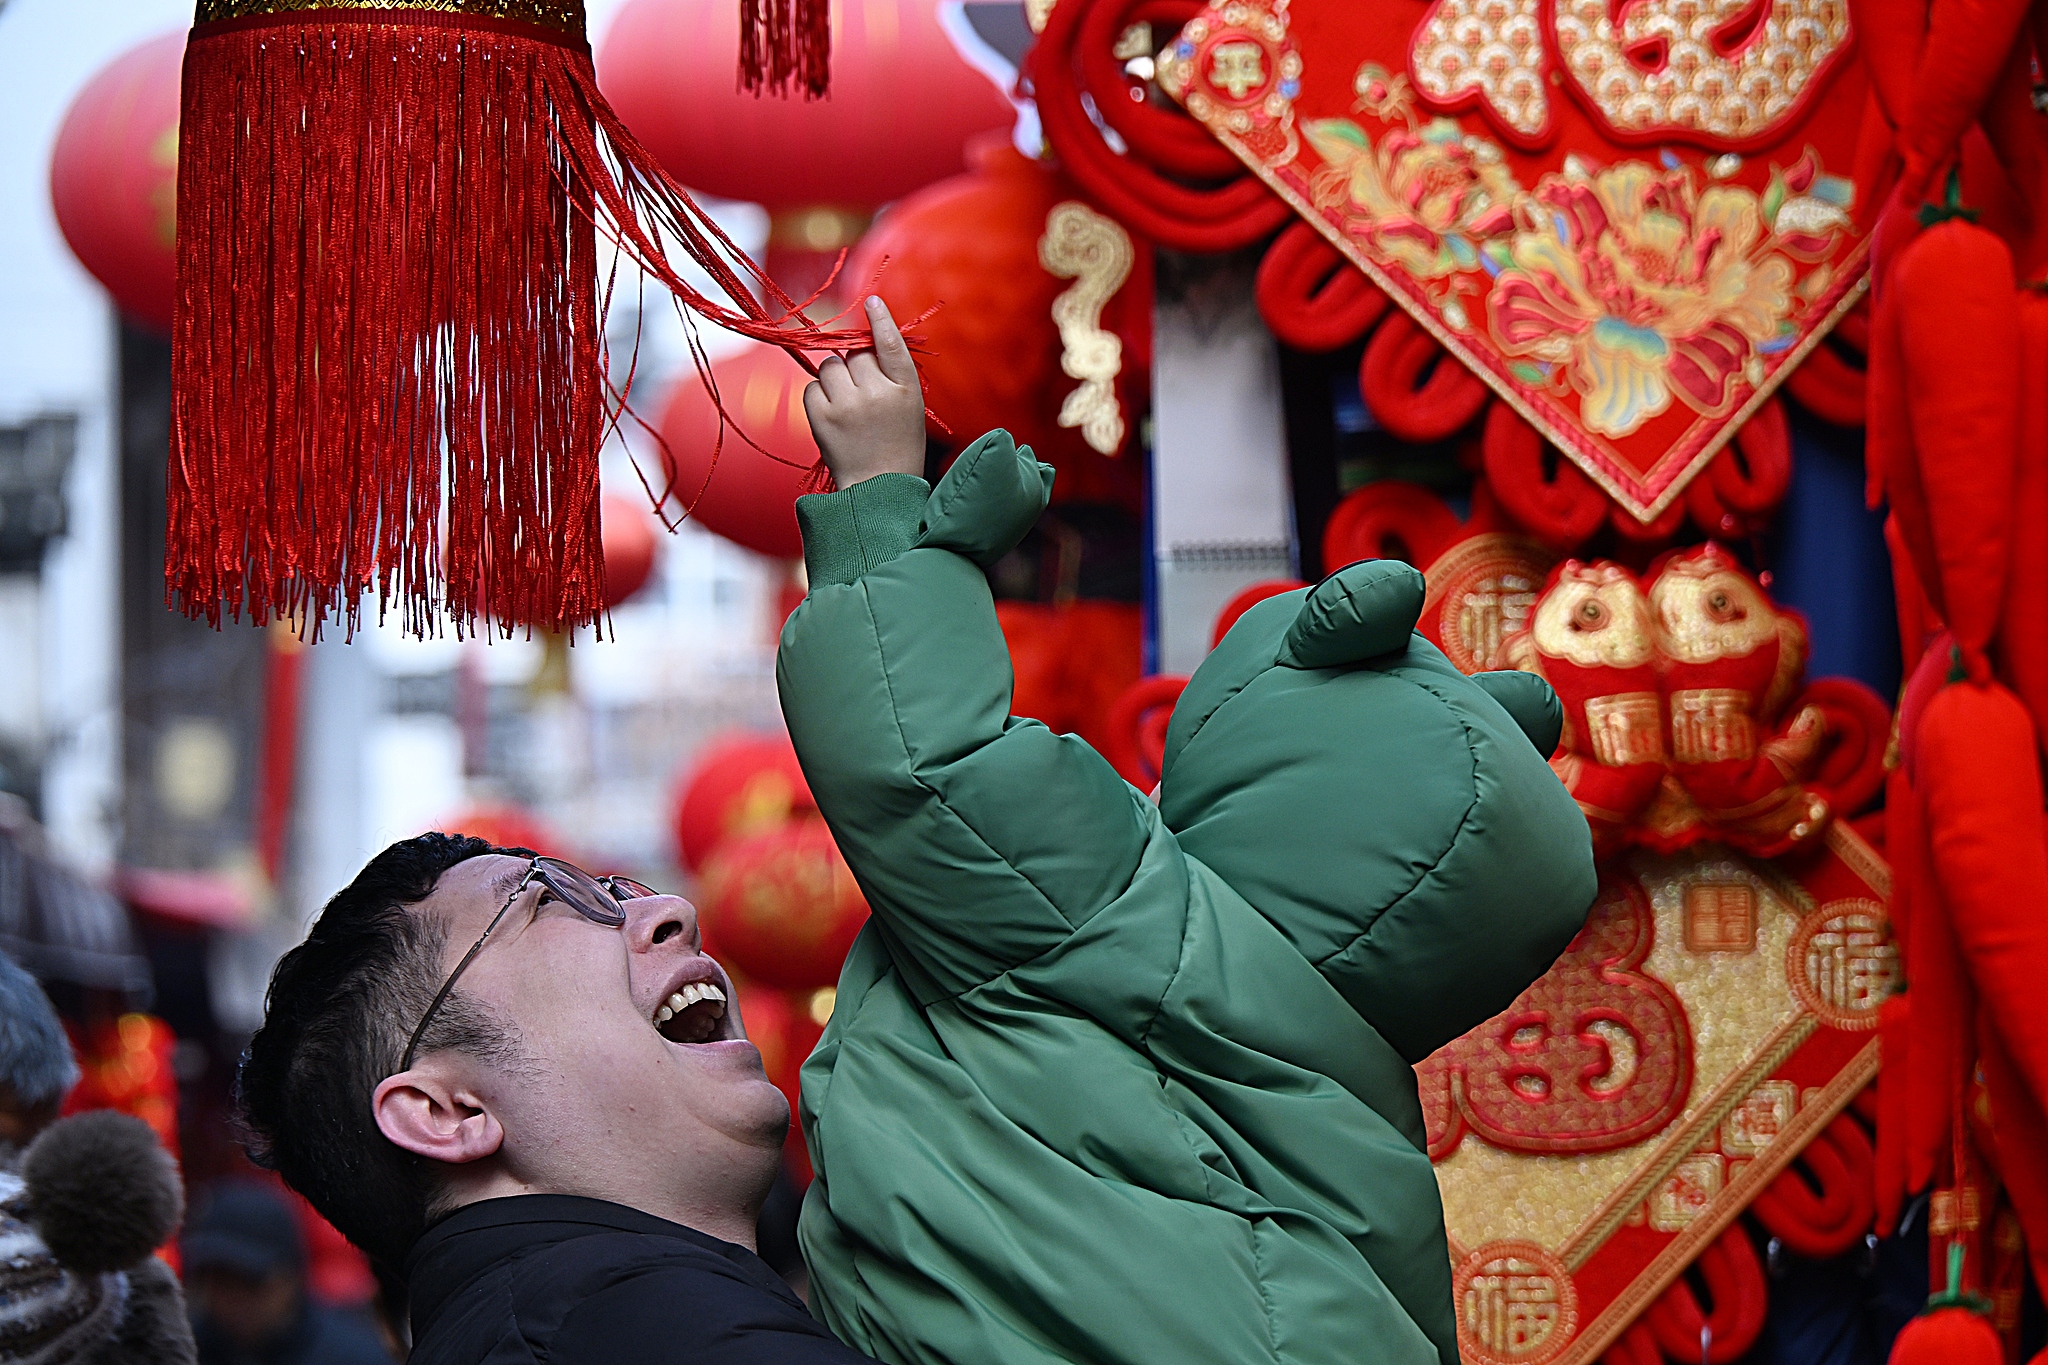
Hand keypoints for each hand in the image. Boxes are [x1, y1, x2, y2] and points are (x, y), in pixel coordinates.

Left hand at [803, 296, 926, 488]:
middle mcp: (877, 393)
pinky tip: (833, 415)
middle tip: (864, 395)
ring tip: (848, 406)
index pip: (891, 344)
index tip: (873, 302)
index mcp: (905, 389)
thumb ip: (891, 372)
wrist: (879, 489)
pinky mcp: (822, 418)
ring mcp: (847, 405)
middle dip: (855, 366)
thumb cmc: (896, 443)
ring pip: (831, 366)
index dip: (881, 320)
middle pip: (855, 354)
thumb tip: (861, 340)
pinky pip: (812, 387)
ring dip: (835, 379)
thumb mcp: (909, 405)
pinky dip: (819, 396)